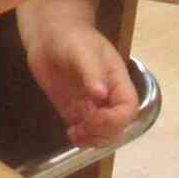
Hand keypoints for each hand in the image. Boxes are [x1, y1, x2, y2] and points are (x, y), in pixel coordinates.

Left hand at [27, 12, 139, 147]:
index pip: (128, 108)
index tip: (96, 117)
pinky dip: (81, 139)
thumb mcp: (82, 51)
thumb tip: (101, 95)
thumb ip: (92, 72)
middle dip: (103, 132)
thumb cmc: (72, 38)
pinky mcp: (75, 112)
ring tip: (75, 133)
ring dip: (93, 140)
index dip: (116, 119)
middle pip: (118, 126)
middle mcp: (109, 97)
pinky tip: (71, 133)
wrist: (49, 37)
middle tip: (82, 127)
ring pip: (102, 134)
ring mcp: (92, 106)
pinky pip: (85, 133)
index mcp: (118, 81)